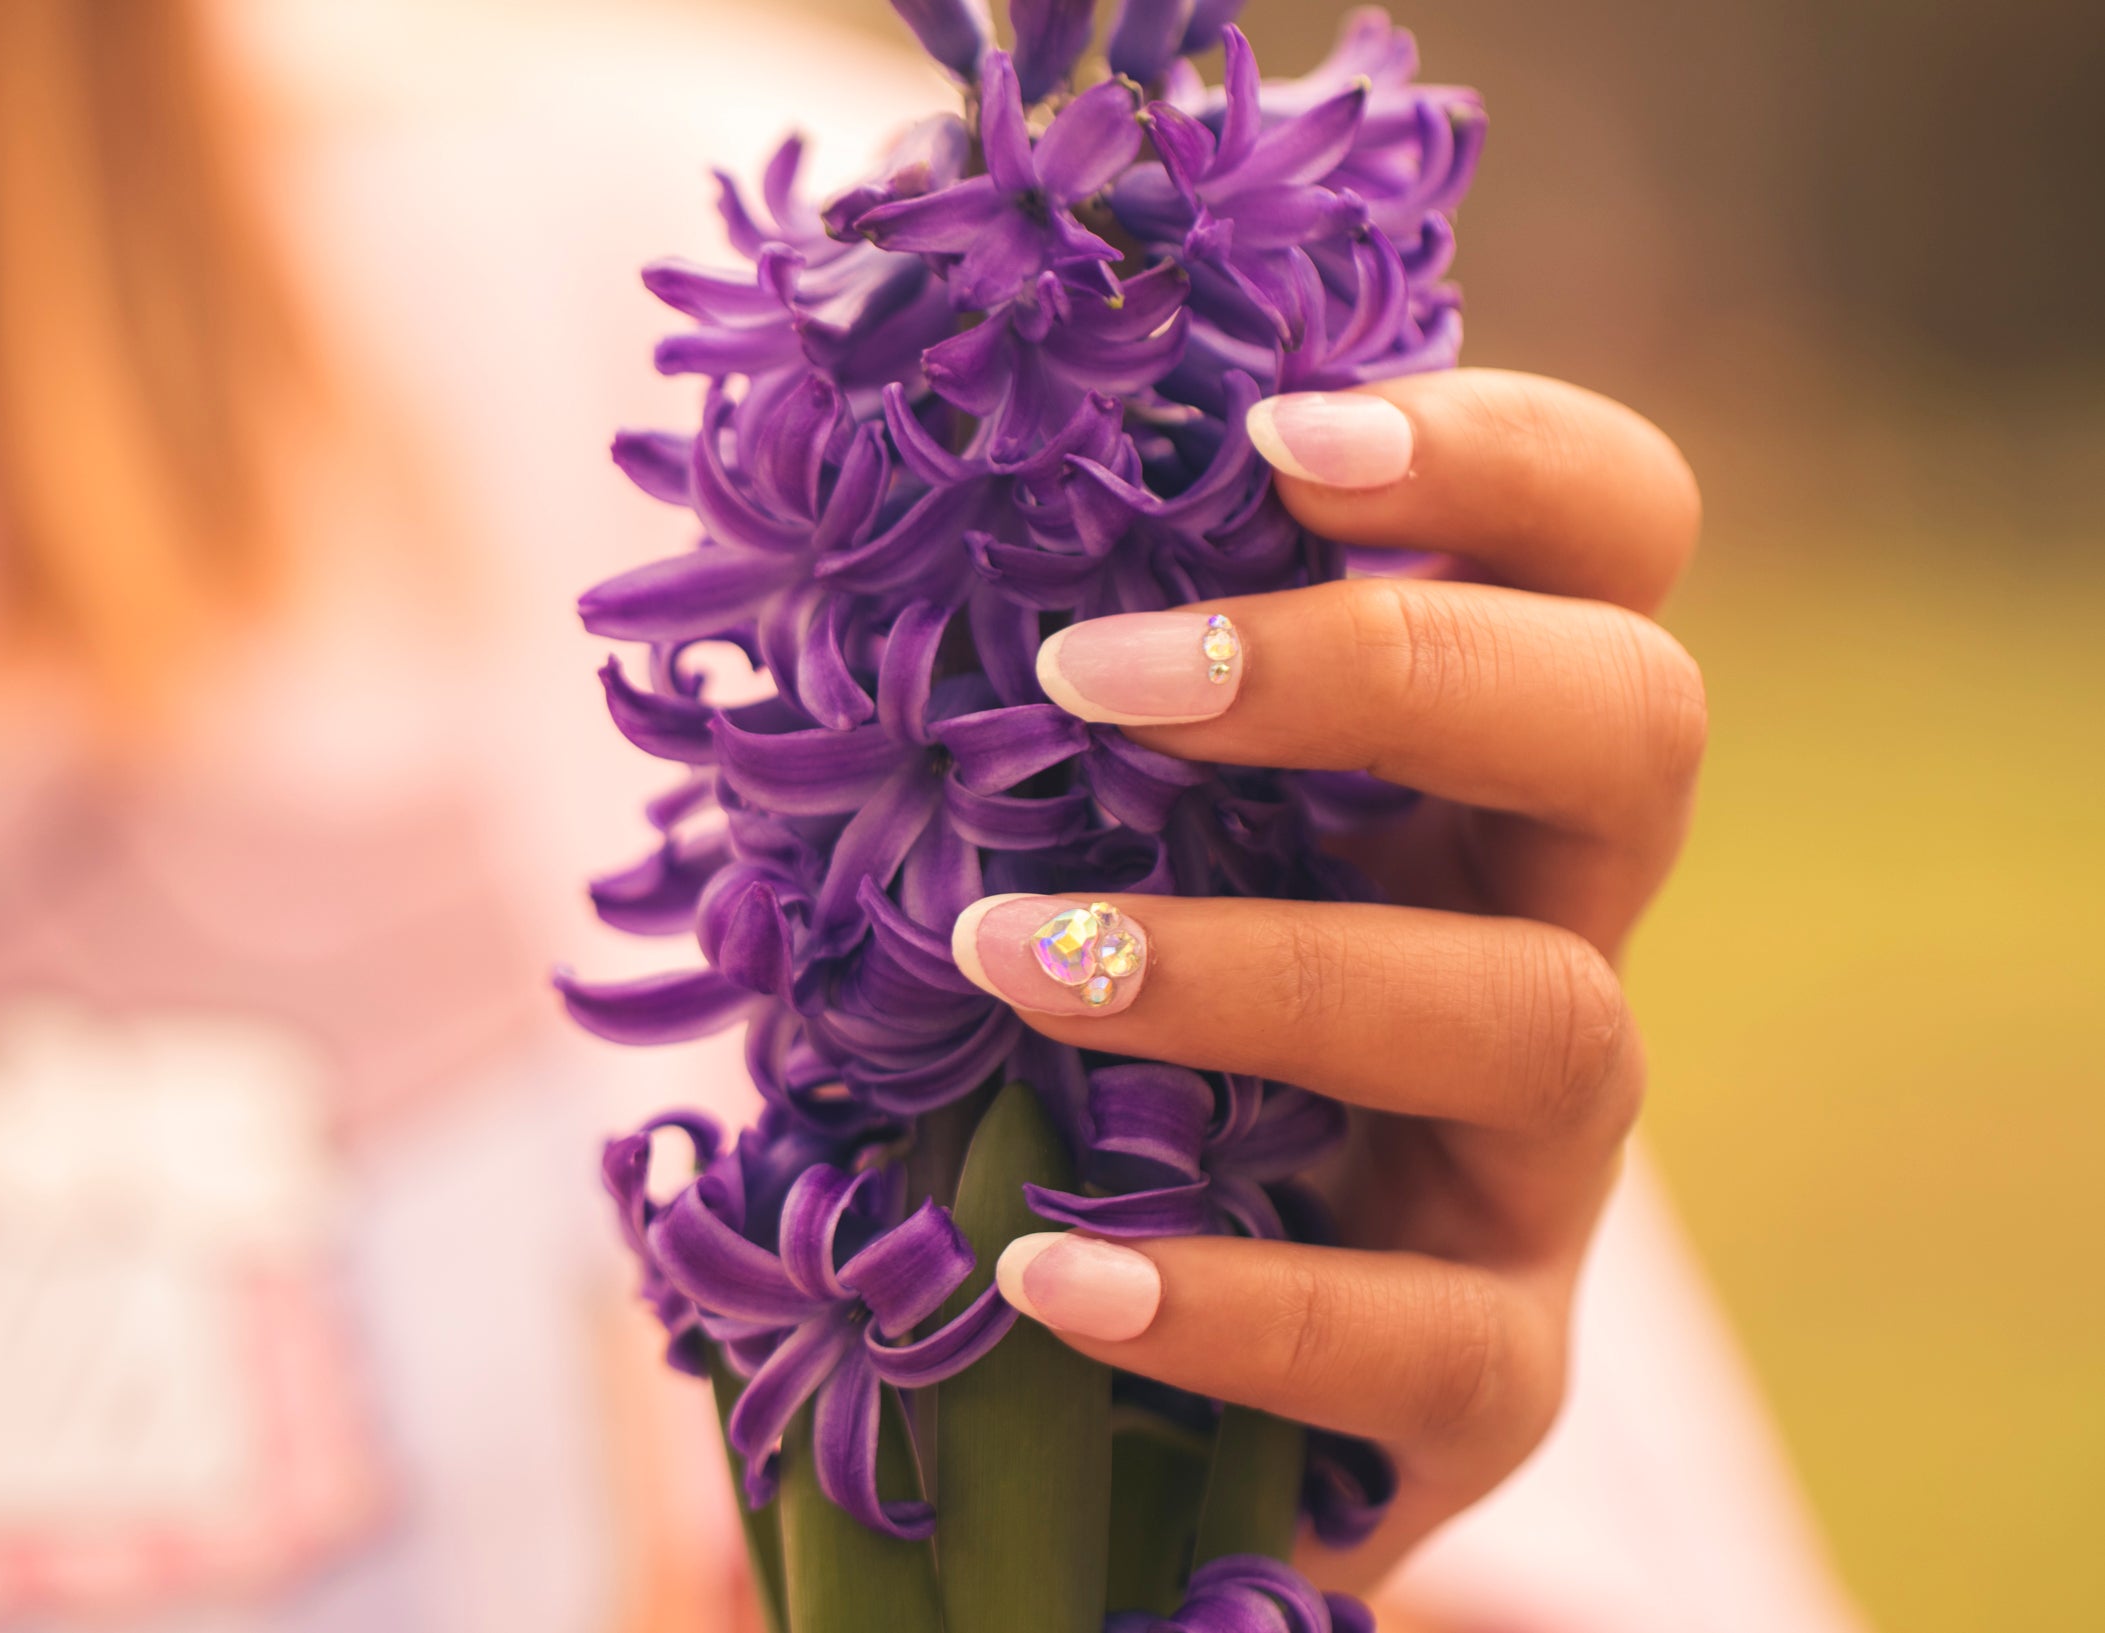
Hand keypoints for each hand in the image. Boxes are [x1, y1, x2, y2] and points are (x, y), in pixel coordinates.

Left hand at [948, 369, 1704, 1585]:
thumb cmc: (1066, 1047)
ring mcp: (1542, 1156)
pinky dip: (1238, 1301)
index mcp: (1462, 759)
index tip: (1274, 438)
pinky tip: (1047, 1268)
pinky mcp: (1495, 1369)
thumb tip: (852, 490)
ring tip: (1011, 958)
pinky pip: (1431, 1338)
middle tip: (1103, 675)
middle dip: (1387, 665)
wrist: (1118, 1379)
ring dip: (1260, 967)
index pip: (1608, 537)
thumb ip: (1031, 701)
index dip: (1498, 457)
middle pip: (1635, 723)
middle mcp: (1550, 923)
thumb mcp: (1069, 845)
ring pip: (1534, 1014)